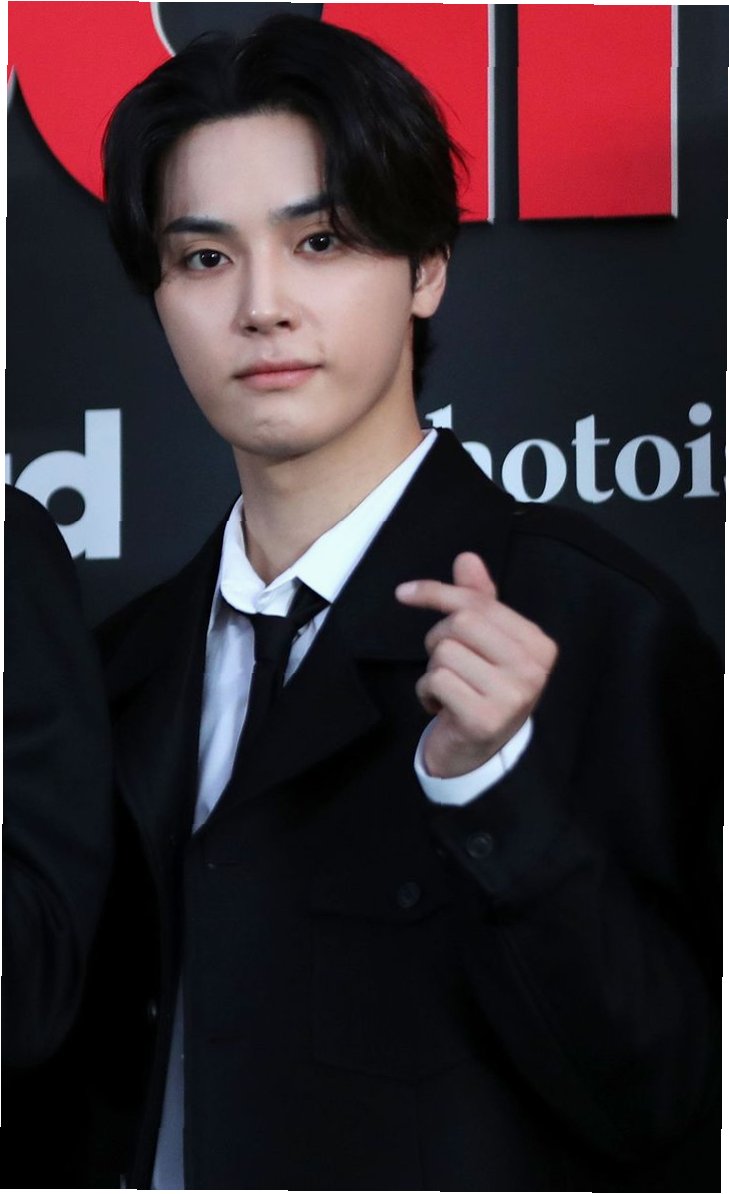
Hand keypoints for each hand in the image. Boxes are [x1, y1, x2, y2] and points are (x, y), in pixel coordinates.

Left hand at [395, 553, 557, 778]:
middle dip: (438, 640)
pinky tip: (442, 707)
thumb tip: (467, 559)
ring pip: (444, 652)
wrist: (480, 754)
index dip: (436, 594)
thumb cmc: (482, 690)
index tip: (404, 593)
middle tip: (446, 665)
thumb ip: (479, 600)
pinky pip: (436, 681)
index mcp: (538, 644)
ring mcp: (512, 696)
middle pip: (460, 623)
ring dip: (433, 671)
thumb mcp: (485, 644)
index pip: (478, 603)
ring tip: (450, 689)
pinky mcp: (485, 719)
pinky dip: (427, 692)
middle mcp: (533, 669)